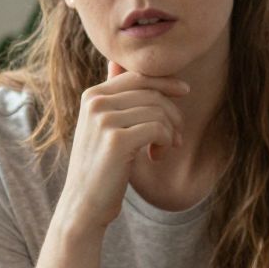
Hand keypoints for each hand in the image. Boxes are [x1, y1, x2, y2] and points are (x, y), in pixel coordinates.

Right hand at [54, 61, 189, 234]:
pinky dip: (165, 142)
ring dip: (170, 132)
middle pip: (151, 93)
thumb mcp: (103, 127)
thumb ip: (114, 97)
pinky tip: (156, 156)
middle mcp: (95, 102)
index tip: (184, 91)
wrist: (84, 204)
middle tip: (176, 137)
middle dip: (172, 113)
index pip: (137, 76)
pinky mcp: (117, 140)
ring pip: (157, 111)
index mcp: (92, 95)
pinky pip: (158, 129)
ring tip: (164, 149)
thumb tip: (118, 63)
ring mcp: (104, 120)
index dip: (165, 81)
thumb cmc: (100, 167)